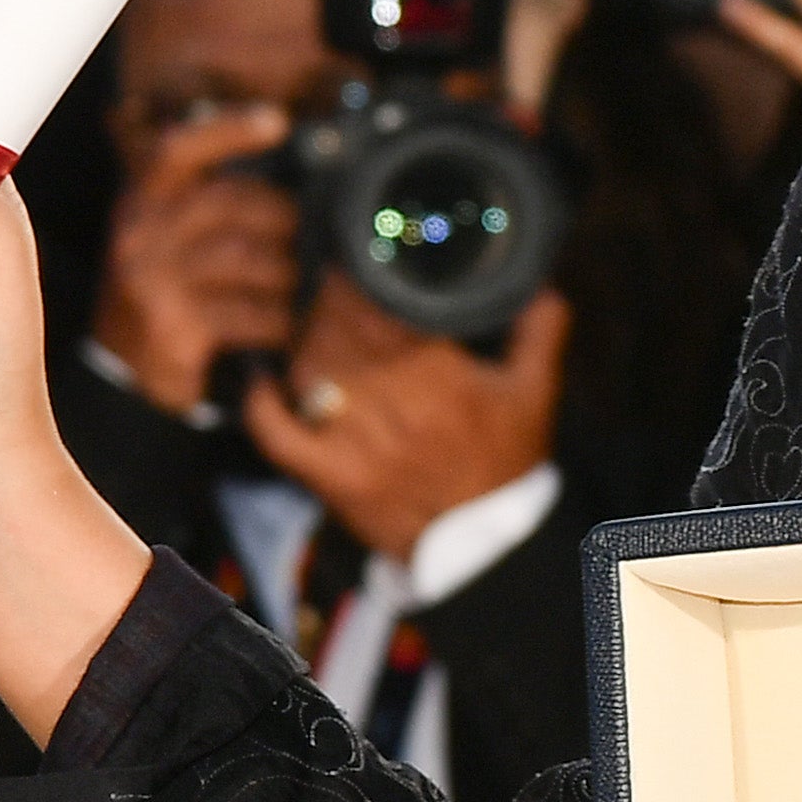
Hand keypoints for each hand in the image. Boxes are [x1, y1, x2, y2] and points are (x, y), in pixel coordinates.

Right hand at [89, 98, 298, 414]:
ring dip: (288, 276)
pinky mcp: (175, 328)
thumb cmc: (165, 292)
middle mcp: (141, 234)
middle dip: (284, 221)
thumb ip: (214, 202)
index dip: (228, 130)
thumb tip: (291, 177)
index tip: (277, 121)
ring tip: (294, 287)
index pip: (181, 149)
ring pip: (252, 260)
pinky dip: (280, 322)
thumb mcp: (171, 237)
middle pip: (235, 204)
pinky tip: (281, 328)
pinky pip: (254, 314)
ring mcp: (154, 282)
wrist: (122, 373)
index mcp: (142, 201)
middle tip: (302, 239)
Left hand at [241, 277, 569, 557]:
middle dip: (330, 299)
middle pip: (340, 332)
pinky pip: (279, 434)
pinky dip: (261, 405)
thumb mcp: (536, 394)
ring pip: (308, 370)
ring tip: (310, 322)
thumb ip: (541, 331)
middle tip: (332, 282)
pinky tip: (262, 379)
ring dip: (303, 339)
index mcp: (441, 378)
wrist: (483, 546)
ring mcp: (356, 443)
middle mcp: (393, 406)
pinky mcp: (330, 475)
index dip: (364, 276)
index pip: (385, 308)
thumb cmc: (505, 464)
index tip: (361, 256)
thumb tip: (540, 282)